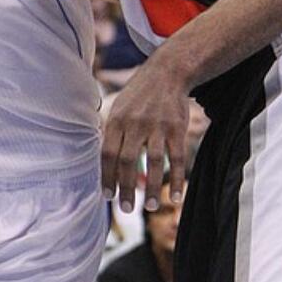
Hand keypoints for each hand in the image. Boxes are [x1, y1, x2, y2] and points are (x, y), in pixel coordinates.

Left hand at [101, 52, 189, 212]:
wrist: (168, 72)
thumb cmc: (139, 96)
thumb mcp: (118, 107)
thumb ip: (111, 134)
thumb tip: (103, 165)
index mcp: (116, 120)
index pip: (108, 154)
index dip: (107, 177)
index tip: (108, 196)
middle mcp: (135, 124)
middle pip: (128, 161)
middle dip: (126, 188)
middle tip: (127, 209)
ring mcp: (158, 126)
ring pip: (154, 162)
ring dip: (153, 187)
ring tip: (151, 208)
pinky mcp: (177, 128)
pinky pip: (178, 158)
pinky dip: (177, 179)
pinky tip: (175, 197)